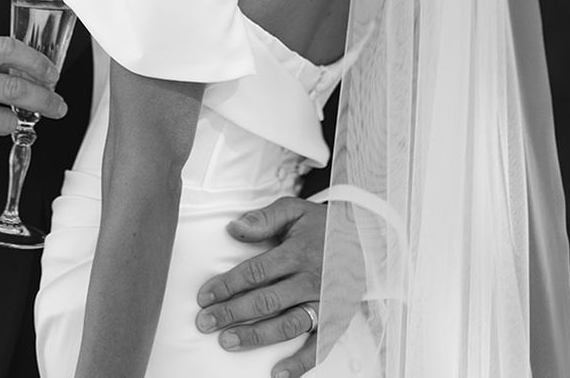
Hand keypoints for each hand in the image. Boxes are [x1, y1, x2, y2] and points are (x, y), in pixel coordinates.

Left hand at [195, 197, 325, 377]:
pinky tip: (278, 373)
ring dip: (257, 337)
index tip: (205, 296)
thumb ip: (264, 218)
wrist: (365, 235)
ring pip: (288, 324)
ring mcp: (323, 302)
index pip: (256, 272)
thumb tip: (234, 228)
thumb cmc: (322, 224)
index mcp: (297, 253)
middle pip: (266, 300)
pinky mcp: (335, 318)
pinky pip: (319, 345)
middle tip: (206, 322)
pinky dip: (300, 363)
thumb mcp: (293, 209)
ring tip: (228, 342)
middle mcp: (310, 280)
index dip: (228, 284)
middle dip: (232, 313)